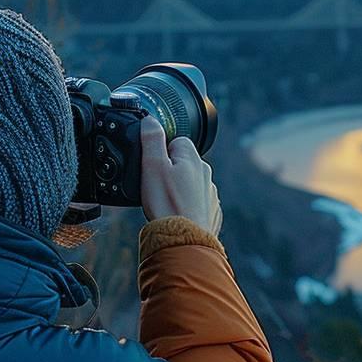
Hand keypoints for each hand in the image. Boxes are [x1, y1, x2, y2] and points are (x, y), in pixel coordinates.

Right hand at [140, 116, 221, 234]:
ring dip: (177, 190)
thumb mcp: (152, 166)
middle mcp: (206, 174)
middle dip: (168, 172)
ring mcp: (210, 194)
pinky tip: (174, 215)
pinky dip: (185, 207)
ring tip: (163, 204)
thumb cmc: (167, 205)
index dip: (160, 153)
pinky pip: (194, 203)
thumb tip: (150, 119)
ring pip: (189, 184)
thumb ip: (151, 139)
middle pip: (182, 163)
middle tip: (155, 188)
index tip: (152, 168)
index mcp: (194, 159)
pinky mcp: (210, 212)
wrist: (184, 241)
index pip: (176, 142)